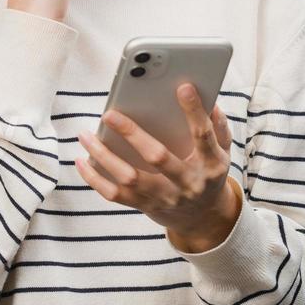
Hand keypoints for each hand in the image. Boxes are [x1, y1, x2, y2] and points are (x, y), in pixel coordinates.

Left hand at [74, 82, 241, 251]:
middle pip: (158, 157)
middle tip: (109, 114)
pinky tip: (81, 160)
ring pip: (129, 178)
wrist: (202, 217)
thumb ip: (217, 125)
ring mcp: (165, 197)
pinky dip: (94, 178)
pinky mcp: (145, 206)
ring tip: (85, 134)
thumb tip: (207, 98)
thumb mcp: (222, 150)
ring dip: (103, 155)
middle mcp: (188, 183)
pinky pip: (114, 195)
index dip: (194, 112)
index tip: (182, 87)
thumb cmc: (207, 172)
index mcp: (210, 164)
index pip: (202, 136)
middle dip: (132, 134)